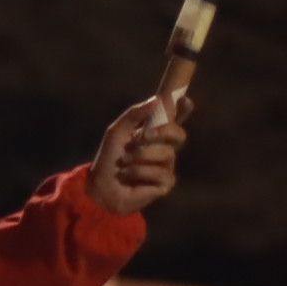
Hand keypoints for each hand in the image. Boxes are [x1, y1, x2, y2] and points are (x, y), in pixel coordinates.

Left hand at [89, 96, 190, 215]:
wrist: (101, 186)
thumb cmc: (109, 158)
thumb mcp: (117, 132)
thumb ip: (134, 115)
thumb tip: (157, 99)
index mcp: (154, 134)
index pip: (175, 119)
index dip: (183, 109)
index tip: (185, 100)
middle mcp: (165, 148)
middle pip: (179, 134)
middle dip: (162, 132)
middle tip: (142, 136)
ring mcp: (167, 166)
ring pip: (166, 154)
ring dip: (140, 156)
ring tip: (124, 162)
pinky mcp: (165, 183)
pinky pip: (160, 173)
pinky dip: (139, 173)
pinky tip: (129, 176)